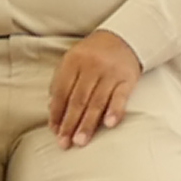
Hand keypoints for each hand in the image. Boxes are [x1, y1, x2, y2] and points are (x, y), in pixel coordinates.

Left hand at [47, 30, 142, 148]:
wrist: (124, 37)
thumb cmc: (93, 54)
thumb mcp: (73, 60)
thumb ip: (62, 81)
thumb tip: (52, 109)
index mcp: (74, 62)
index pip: (62, 92)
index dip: (57, 113)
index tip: (54, 131)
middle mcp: (92, 66)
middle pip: (78, 99)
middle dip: (70, 123)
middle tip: (65, 143)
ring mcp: (111, 72)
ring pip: (97, 101)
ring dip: (88, 123)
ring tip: (81, 141)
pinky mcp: (128, 78)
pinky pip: (121, 96)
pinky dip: (115, 111)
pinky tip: (109, 124)